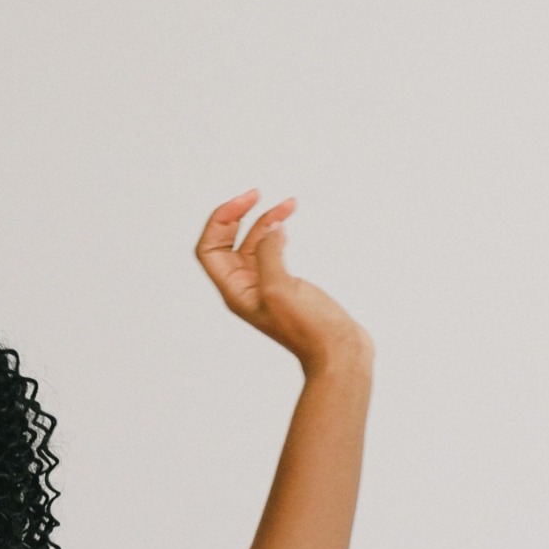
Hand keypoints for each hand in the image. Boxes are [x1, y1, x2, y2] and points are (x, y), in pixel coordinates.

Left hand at [194, 193, 370, 376]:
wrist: (339, 354)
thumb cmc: (309, 329)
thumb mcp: (280, 287)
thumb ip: (268, 253)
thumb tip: (271, 228)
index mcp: (235, 291)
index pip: (209, 249)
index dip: (220, 221)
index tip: (246, 202)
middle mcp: (245, 288)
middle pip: (226, 243)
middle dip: (238, 215)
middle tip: (256, 194)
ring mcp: (266, 287)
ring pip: (254, 244)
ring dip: (266, 220)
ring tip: (289, 203)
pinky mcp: (286, 286)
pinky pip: (272, 252)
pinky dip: (277, 234)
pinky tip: (287, 223)